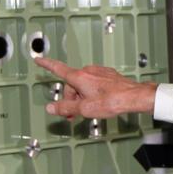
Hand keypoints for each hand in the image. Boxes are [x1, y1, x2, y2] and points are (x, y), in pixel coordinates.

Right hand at [35, 57, 157, 119]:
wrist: (134, 97)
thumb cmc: (113, 100)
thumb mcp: (84, 109)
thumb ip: (65, 108)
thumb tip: (51, 108)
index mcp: (79, 77)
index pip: (58, 69)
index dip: (47, 65)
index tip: (39, 59)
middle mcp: (88, 71)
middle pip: (72, 84)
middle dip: (71, 99)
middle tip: (74, 114)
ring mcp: (99, 72)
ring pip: (84, 85)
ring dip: (82, 97)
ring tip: (90, 110)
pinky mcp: (109, 76)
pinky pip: (94, 84)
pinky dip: (92, 93)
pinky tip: (100, 102)